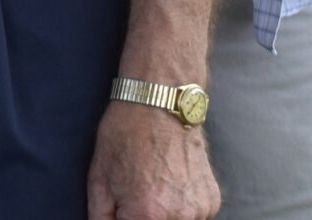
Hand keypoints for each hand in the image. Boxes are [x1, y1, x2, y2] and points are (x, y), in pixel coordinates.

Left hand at [86, 99, 219, 219]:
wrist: (161, 104)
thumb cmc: (125, 136)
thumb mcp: (99, 180)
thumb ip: (102, 218)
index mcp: (148, 214)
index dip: (123, 219)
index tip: (122, 209)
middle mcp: (179, 217)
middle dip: (141, 217)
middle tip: (134, 195)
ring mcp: (199, 210)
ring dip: (162, 216)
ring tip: (152, 189)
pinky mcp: (212, 201)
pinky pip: (192, 217)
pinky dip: (179, 210)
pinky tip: (168, 185)